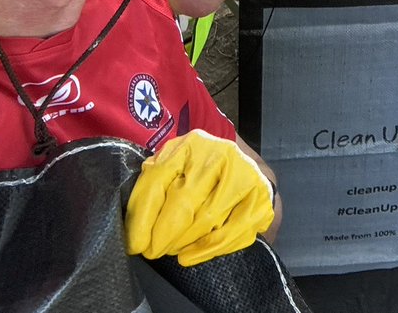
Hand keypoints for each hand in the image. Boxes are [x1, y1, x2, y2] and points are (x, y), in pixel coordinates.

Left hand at [126, 130, 274, 266]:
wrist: (239, 169)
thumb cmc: (195, 174)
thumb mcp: (170, 171)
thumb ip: (151, 191)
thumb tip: (136, 236)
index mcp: (191, 144)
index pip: (158, 180)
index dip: (143, 218)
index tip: (135, 244)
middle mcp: (221, 153)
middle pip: (184, 203)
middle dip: (163, 235)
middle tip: (154, 251)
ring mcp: (246, 174)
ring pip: (207, 220)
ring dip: (184, 243)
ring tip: (173, 249)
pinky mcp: (261, 198)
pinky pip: (231, 234)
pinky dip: (207, 250)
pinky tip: (191, 254)